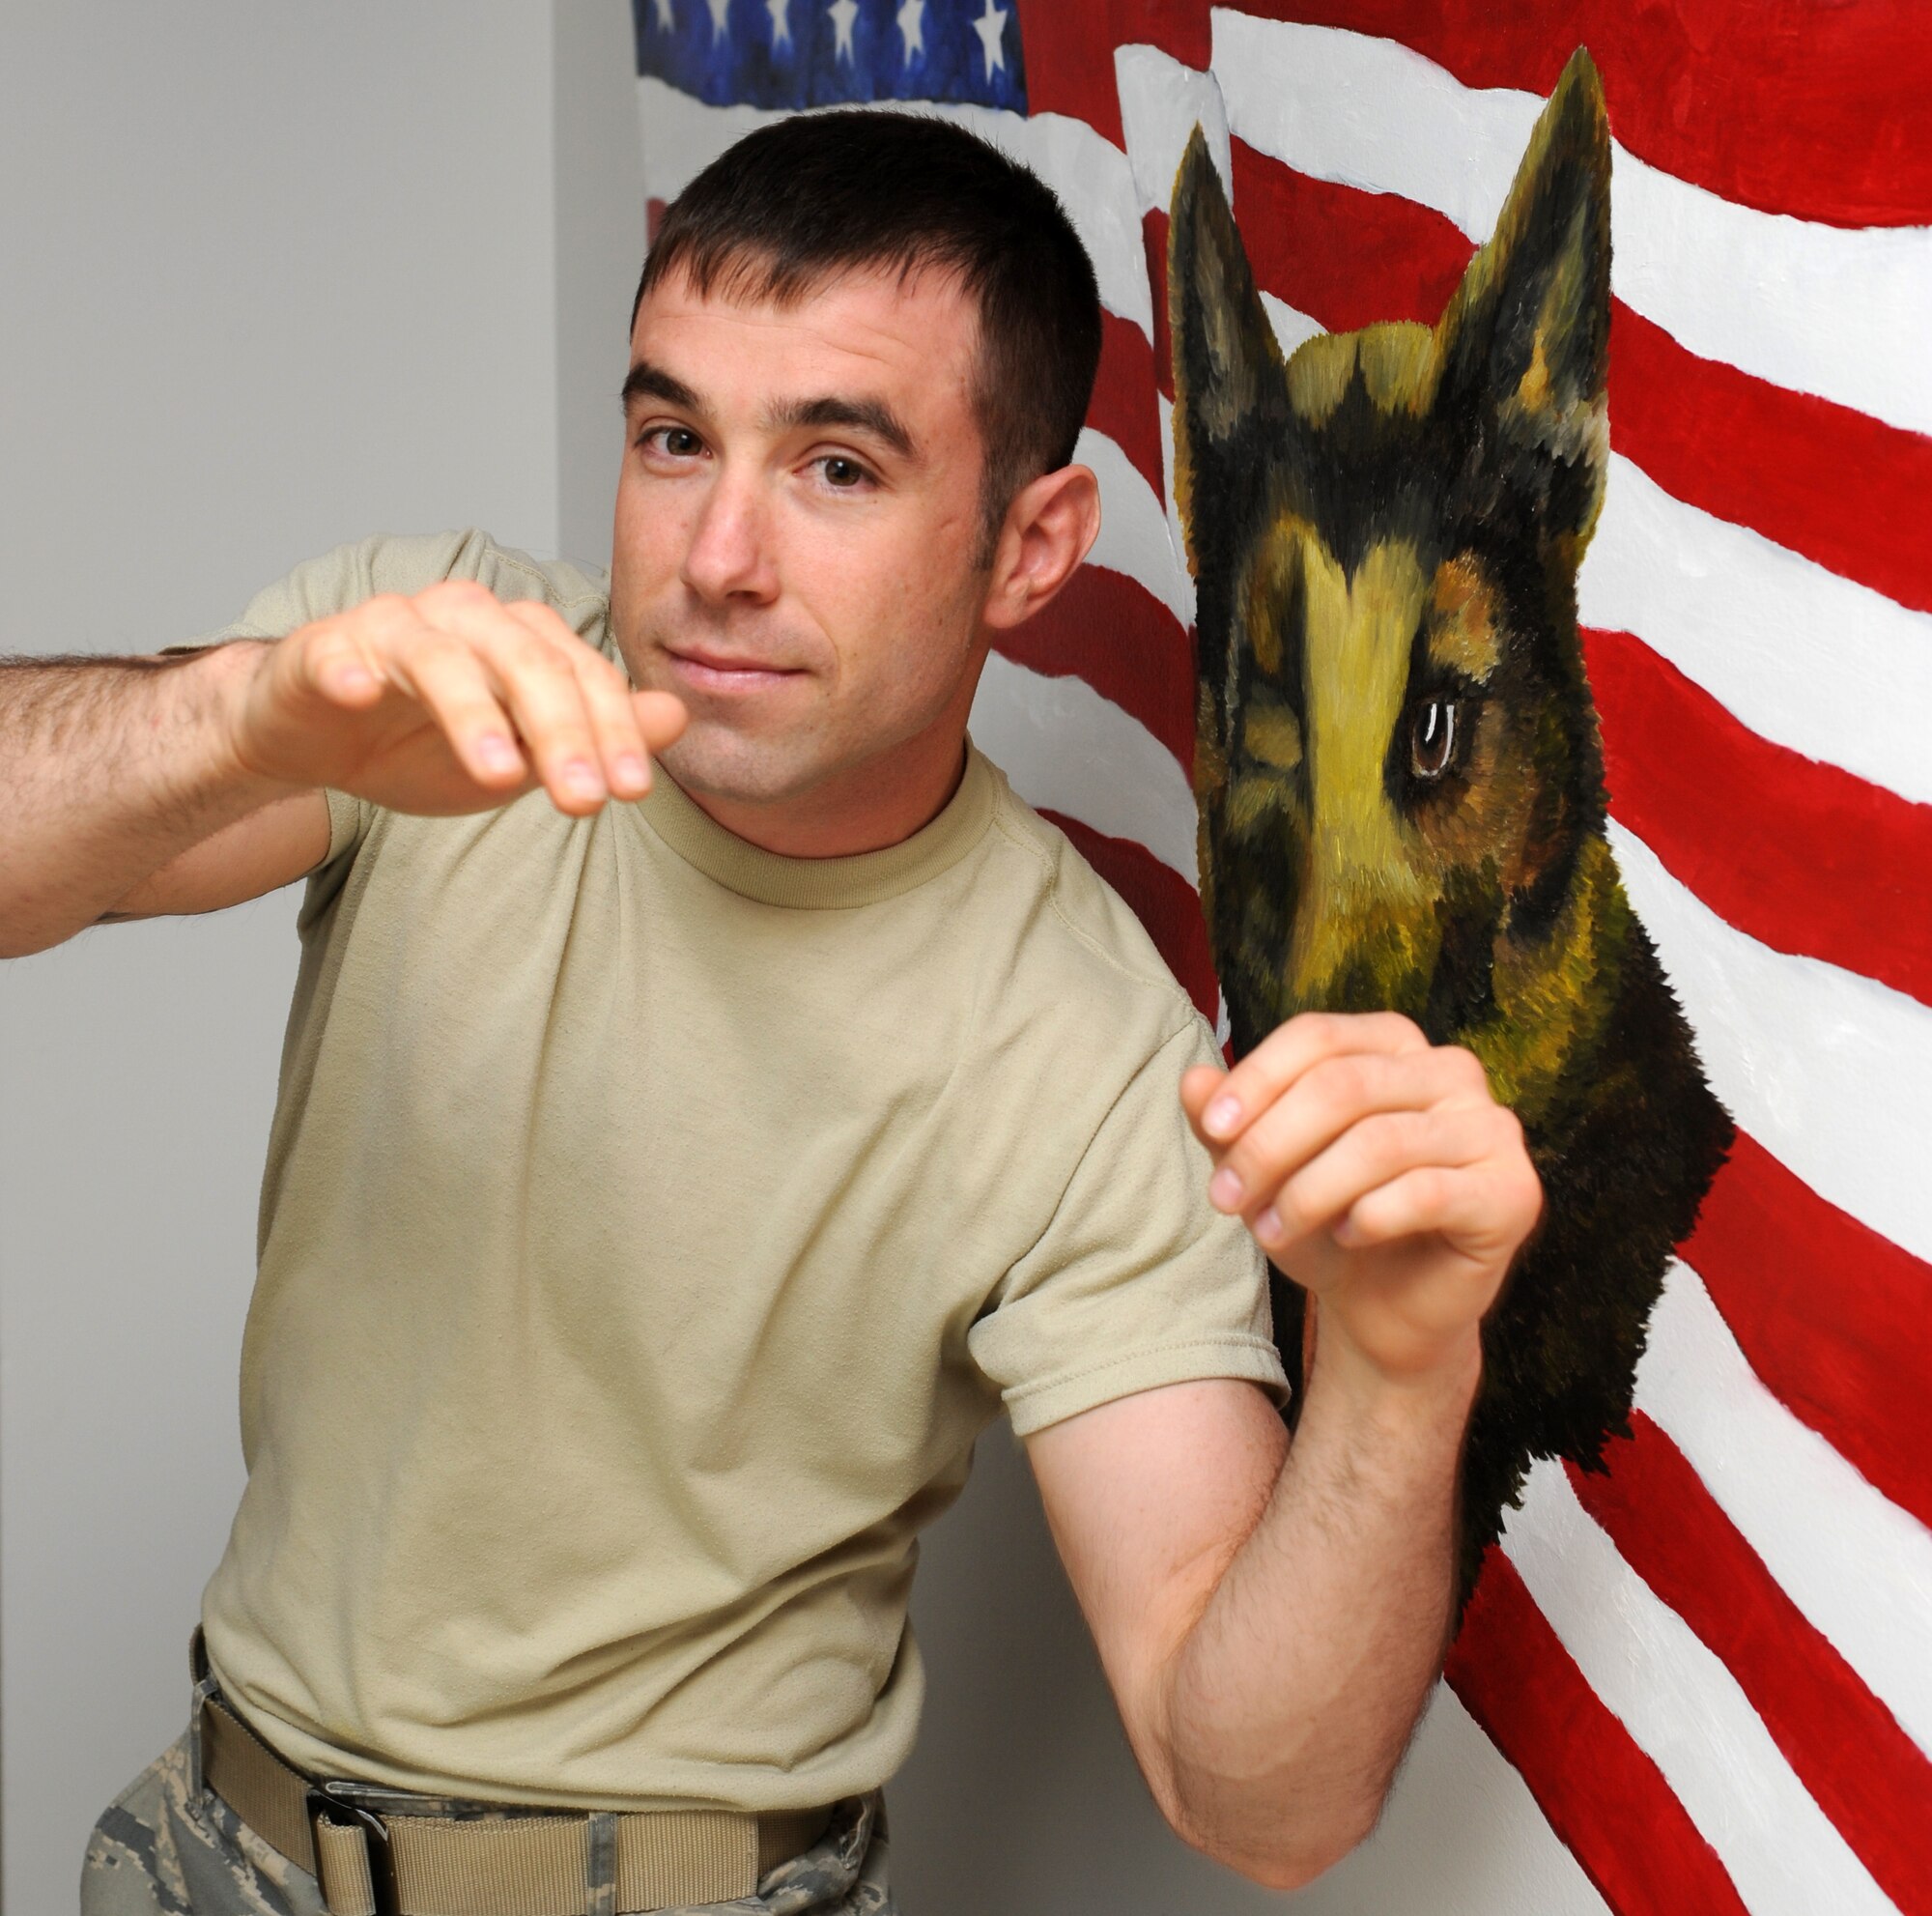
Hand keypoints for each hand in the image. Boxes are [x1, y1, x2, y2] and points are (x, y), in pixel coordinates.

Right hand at [224, 579, 686, 817]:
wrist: (318, 738)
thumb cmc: (423, 742)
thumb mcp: (521, 755)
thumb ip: (591, 736)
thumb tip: (674, 718)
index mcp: (519, 639)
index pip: (581, 675)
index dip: (611, 730)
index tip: (632, 790)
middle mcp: (464, 619)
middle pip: (525, 661)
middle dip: (562, 730)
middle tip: (583, 799)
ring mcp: (392, 627)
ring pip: (443, 656)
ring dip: (472, 714)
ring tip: (498, 776)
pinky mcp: (324, 648)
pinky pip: (337, 651)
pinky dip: (349, 669)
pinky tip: (359, 696)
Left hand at [1180, 1013, 1542, 1388]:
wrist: (1387, 1310)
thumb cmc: (1326, 1223)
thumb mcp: (1265, 1171)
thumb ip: (1228, 1123)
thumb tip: (1192, 1081)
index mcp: (1394, 1044)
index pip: (1319, 1037)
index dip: (1257, 1080)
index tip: (1212, 1130)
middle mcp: (1451, 1071)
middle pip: (1342, 1086)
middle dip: (1269, 1144)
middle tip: (1223, 1196)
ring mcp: (1491, 1128)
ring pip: (1378, 1141)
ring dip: (1308, 1191)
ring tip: (1269, 1231)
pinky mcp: (1513, 1191)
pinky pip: (1426, 1192)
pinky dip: (1367, 1217)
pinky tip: (1344, 1236)